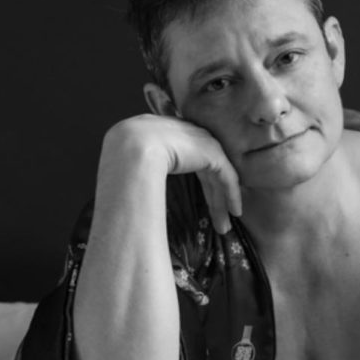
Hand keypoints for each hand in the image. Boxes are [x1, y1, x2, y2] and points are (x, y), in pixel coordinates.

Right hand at [106, 114, 240, 233]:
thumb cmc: (124, 160)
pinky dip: (231, 194)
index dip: (197, 184)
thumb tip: (140, 196)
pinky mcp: (211, 151)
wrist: (131, 148)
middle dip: (212, 198)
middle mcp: (187, 134)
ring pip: (217, 175)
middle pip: (204, 170)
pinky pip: (226, 175)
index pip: (187, 160)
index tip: (200, 204)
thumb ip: (145, 172)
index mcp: (167, 134)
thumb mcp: (135, 163)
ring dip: (222, 201)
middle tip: (218, 222)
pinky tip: (234, 211)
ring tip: (225, 225)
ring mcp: (200, 140)